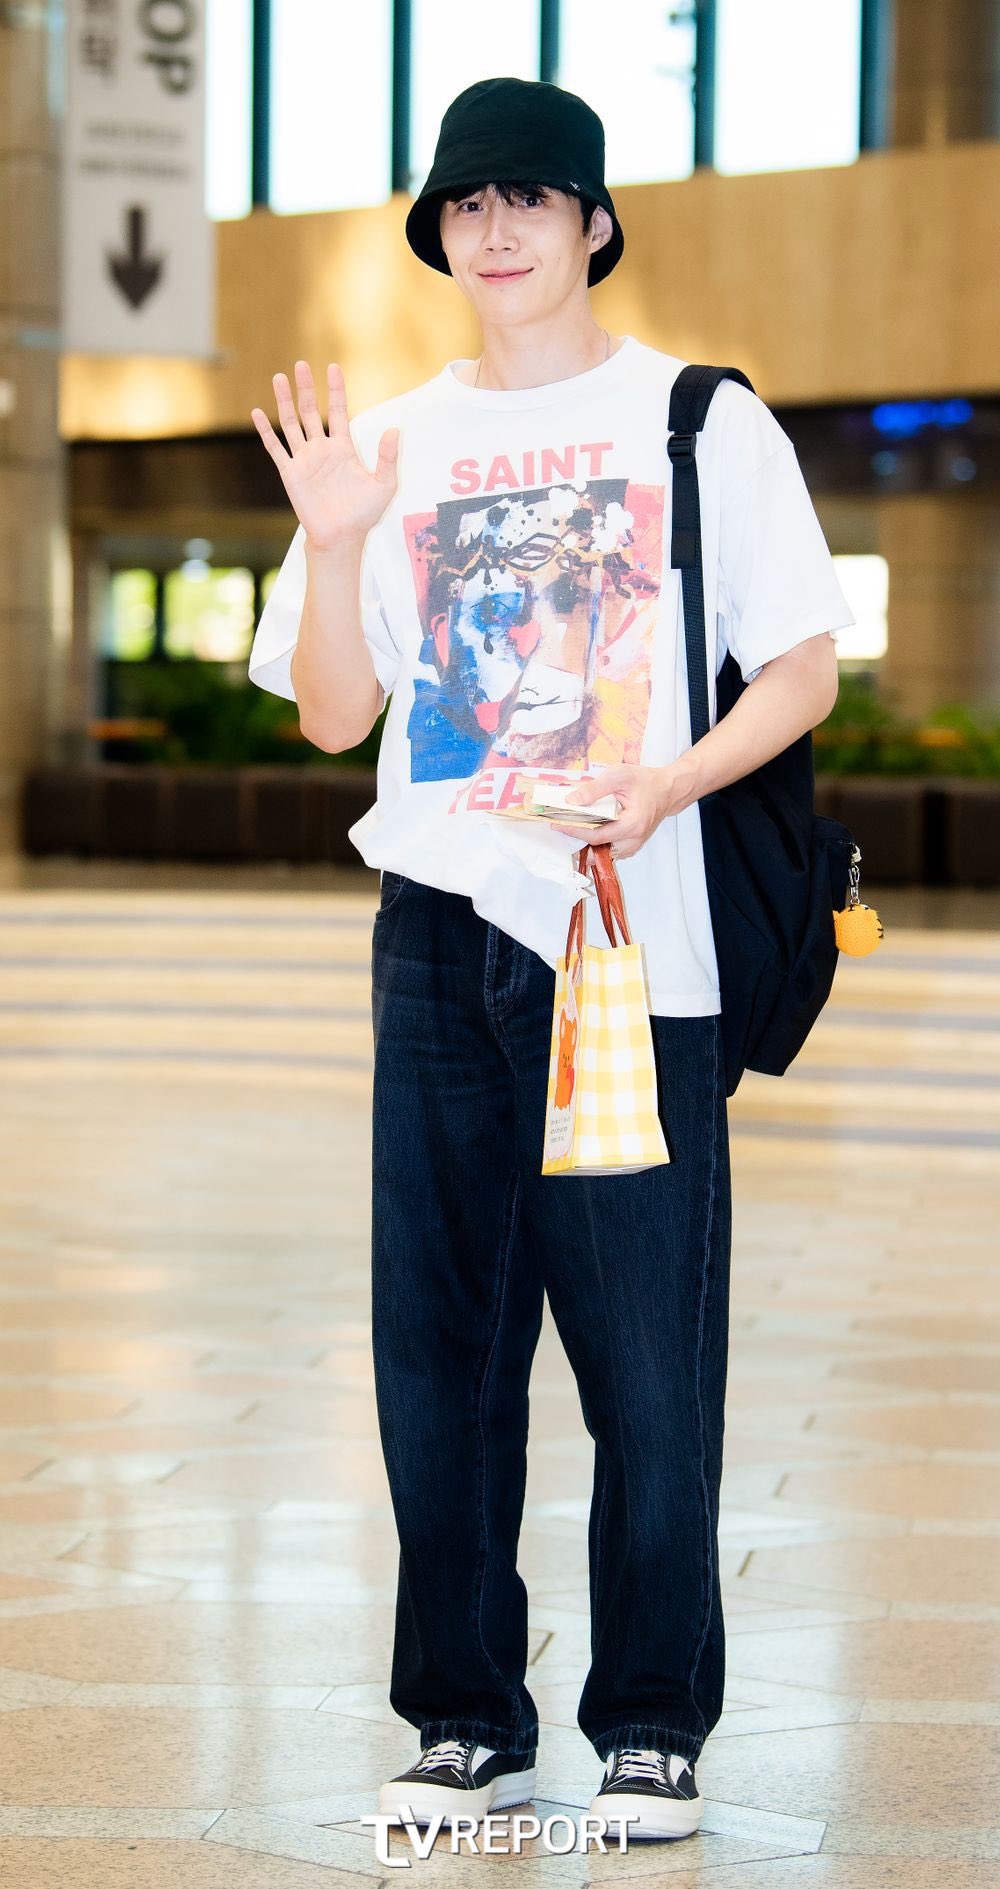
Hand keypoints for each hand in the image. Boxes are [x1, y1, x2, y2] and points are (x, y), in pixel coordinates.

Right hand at [250, 360, 398, 550]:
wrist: (342, 537)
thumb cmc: (364, 514)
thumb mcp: (384, 484)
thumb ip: (387, 457)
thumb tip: (394, 429)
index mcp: (343, 449)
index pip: (337, 412)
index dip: (335, 390)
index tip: (333, 368)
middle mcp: (322, 450)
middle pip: (311, 411)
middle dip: (306, 388)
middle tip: (301, 365)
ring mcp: (305, 460)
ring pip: (291, 424)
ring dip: (285, 401)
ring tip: (279, 378)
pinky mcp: (290, 474)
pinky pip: (276, 448)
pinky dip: (266, 431)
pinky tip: (257, 413)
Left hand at [550, 764, 691, 860]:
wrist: (666, 790)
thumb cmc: (645, 781)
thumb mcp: (619, 776)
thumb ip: (595, 789)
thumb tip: (571, 801)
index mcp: (632, 825)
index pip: (596, 836)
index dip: (574, 831)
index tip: (556, 825)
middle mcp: (633, 841)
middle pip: (598, 850)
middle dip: (577, 841)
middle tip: (560, 829)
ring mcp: (633, 846)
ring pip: (603, 854)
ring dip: (586, 844)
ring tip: (571, 829)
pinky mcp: (631, 846)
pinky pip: (609, 850)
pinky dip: (596, 844)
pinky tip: (586, 830)